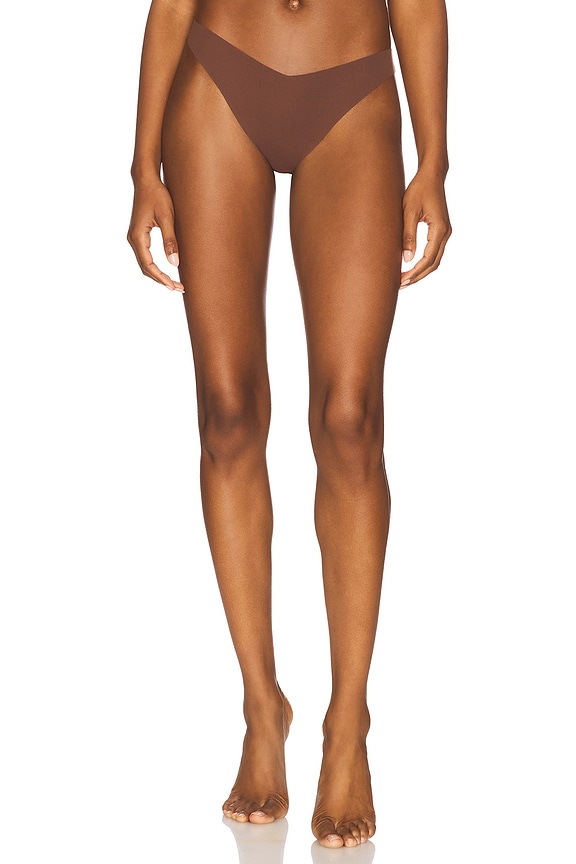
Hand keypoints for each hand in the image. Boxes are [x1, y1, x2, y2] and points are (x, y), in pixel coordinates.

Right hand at [127, 176, 184, 292]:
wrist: (146, 180)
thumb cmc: (157, 195)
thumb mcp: (167, 217)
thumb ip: (170, 240)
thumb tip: (175, 264)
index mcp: (138, 236)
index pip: (148, 265)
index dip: (162, 278)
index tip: (174, 286)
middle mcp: (133, 239)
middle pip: (145, 268)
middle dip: (161, 280)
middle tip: (179, 288)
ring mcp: (135, 237)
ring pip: (145, 264)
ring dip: (158, 275)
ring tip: (175, 283)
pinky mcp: (139, 235)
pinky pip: (146, 256)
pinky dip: (155, 266)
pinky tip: (167, 270)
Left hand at [400, 170, 450, 287]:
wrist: (431, 176)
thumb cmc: (418, 190)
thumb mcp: (408, 212)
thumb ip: (408, 236)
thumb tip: (407, 259)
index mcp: (439, 229)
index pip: (428, 259)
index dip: (415, 272)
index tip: (402, 281)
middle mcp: (445, 233)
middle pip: (433, 264)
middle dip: (417, 276)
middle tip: (401, 285)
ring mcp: (445, 232)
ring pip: (435, 260)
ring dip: (421, 271)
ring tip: (405, 279)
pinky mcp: (441, 230)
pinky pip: (434, 252)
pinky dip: (424, 263)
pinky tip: (412, 267)